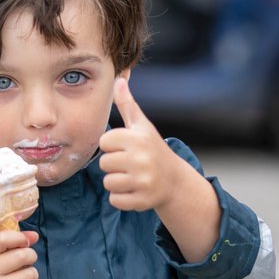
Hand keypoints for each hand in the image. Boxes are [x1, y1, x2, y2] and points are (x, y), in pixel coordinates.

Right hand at [0, 227, 39, 278]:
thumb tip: (34, 235)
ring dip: (31, 274)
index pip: (2, 238)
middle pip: (22, 256)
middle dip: (30, 256)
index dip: (19, 237)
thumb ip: (7, 243)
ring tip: (21, 278)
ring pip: (31, 274)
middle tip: (26, 261)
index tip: (24, 242)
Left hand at [98, 77, 180, 212]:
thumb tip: (119, 78)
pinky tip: (135, 190)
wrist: (174, 180)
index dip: (112, 145)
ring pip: (108, 183)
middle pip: (104, 164)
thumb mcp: (141, 125)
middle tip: (130, 164)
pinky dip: (122, 198)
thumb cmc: (152, 149)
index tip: (126, 147)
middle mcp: (141, 159)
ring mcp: (143, 181)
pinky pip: (115, 200)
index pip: (104, 142)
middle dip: (114, 165)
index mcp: (138, 139)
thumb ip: (127, 103)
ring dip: (117, 182)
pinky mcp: (142, 200)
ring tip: (132, 176)